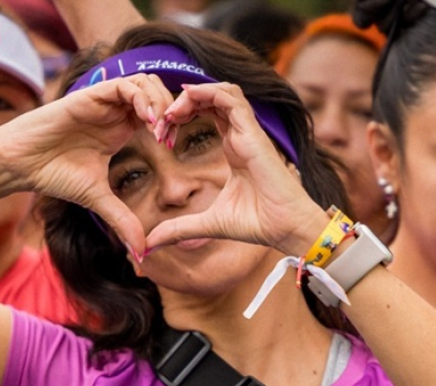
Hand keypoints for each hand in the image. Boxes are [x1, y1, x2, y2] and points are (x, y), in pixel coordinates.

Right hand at [0, 73, 173, 253]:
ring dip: (159, 101)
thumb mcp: (98, 200)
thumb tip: (142, 253)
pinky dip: (141, 97)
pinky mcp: (90, 95)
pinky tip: (146, 119)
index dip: (171, 125)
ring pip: (144, 82)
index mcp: (121, 129)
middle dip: (172, 110)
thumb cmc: (55, 175)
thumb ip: (123, 221)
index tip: (172, 147)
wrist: (22, 163)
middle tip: (169, 136)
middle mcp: (115, 112)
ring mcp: (104, 101)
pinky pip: (124, 84)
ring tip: (159, 128)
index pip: (158, 113)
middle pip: (157, 92)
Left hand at [144, 82, 325, 256]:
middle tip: (160, 122)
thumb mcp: (206, 224)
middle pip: (210, 99)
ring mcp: (248, 132)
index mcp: (233, 148)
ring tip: (171, 112)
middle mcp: (241, 135)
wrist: (285, 229)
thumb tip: (150, 243)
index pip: (206, 114)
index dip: (181, 117)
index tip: (161, 137)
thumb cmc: (257, 223)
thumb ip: (178, 228)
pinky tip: (187, 99)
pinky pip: (232, 98)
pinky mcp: (254, 134)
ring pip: (221, 92)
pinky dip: (208, 92)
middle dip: (181, 104)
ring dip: (193, 94)